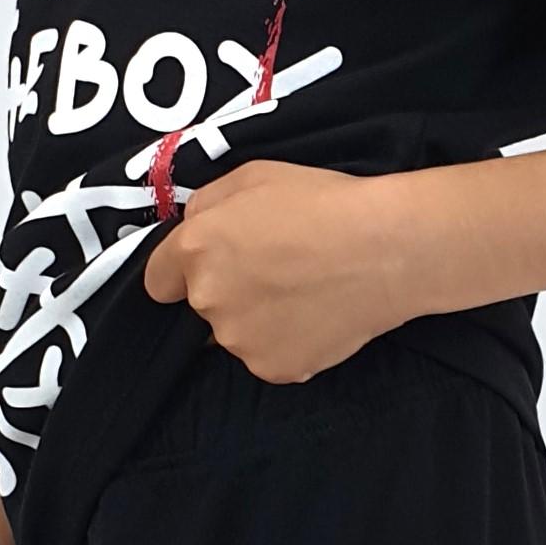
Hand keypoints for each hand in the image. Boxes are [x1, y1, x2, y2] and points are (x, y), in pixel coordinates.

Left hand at [142, 158, 407, 382]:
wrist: (387, 249)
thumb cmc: (326, 203)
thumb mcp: (256, 176)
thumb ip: (209, 203)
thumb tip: (194, 225)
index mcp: (197, 248)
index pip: (158, 279)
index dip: (183, 271)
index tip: (213, 265)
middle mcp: (208, 299)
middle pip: (203, 305)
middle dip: (230, 289)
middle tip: (279, 268)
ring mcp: (240, 340)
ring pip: (237, 333)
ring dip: (259, 318)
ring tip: (306, 291)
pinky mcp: (274, 368)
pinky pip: (270, 356)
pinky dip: (289, 341)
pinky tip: (319, 314)